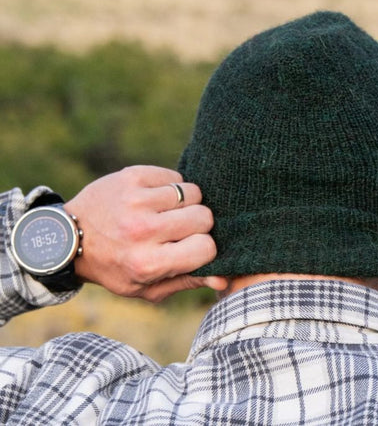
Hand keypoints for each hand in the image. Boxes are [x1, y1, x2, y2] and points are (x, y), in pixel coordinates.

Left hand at [67, 166, 225, 301]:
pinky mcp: (132, 177)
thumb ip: (186, 282)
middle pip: (204, 216)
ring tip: (166, 212)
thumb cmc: (114, 267)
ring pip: (192, 192)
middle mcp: (142, 231)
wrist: (67, 238)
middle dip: (198, 223)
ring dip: (185, 203)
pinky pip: (175, 176)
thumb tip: (224, 278)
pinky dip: (171, 186)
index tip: (191, 247)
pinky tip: (155, 198)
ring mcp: (136, 201)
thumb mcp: (145, 287)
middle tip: (178, 229)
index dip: (204, 247)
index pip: (206, 247)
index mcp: (147, 263)